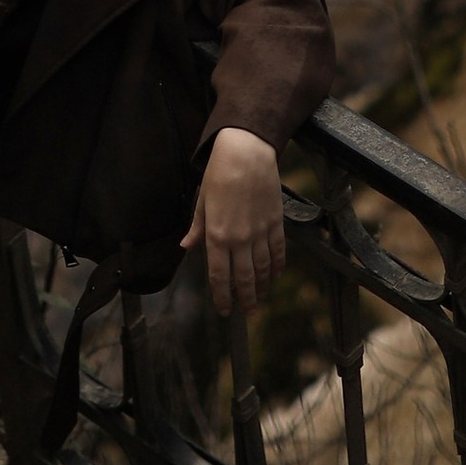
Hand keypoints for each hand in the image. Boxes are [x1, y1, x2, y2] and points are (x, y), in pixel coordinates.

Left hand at [184, 127, 286, 318]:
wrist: (247, 152)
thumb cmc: (219, 173)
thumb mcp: (202, 200)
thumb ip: (197, 227)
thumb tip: (186, 246)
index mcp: (216, 235)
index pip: (218, 276)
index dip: (221, 296)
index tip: (223, 310)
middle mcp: (238, 239)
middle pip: (243, 279)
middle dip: (245, 299)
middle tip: (247, 312)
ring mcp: (259, 232)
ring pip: (263, 269)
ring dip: (262, 287)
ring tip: (261, 299)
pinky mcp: (275, 223)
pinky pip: (278, 251)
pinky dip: (278, 266)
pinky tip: (276, 275)